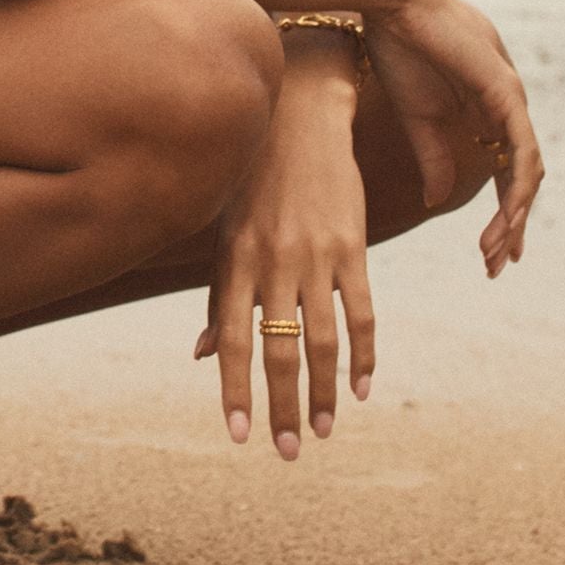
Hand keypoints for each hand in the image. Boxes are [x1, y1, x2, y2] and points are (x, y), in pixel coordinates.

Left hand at [195, 63, 369, 458]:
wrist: (299, 112)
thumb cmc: (249, 174)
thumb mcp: (223, 224)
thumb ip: (217, 292)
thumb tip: (202, 354)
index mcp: (233, 259)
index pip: (231, 339)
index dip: (234, 390)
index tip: (238, 434)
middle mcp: (272, 261)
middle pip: (277, 348)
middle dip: (283, 406)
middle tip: (289, 451)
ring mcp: (315, 255)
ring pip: (321, 339)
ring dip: (325, 392)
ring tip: (325, 430)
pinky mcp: (352, 245)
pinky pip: (361, 311)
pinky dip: (363, 353)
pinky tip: (363, 387)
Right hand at [365, 0, 543, 276]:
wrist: (391, 5)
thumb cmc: (399, 50)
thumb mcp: (416, 118)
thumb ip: (433, 158)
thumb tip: (439, 201)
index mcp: (483, 115)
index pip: (503, 173)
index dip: (501, 215)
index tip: (488, 253)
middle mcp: (506, 110)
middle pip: (519, 179)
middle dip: (511, 226)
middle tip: (498, 265)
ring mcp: (511, 101)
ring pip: (526, 171)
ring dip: (516, 215)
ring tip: (498, 250)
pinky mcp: (506, 93)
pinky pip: (522, 149)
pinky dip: (518, 185)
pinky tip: (512, 215)